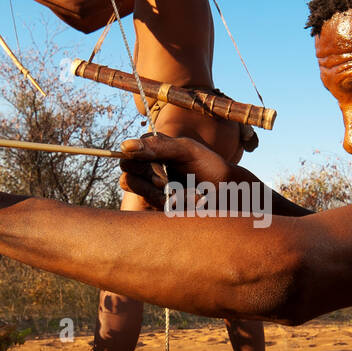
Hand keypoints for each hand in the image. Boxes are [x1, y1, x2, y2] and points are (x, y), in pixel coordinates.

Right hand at [118, 133, 233, 209]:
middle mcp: (148, 168)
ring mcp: (150, 187)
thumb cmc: (207, 166)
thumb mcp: (185, 150)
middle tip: (165, 183)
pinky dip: (162, 202)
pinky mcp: (156, 204)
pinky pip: (145, 203)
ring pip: (132, 186)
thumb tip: (125, 147)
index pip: (129, 154)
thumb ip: (158, 146)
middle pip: (127, 172)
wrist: (226, 192)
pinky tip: (179, 202)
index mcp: (153, 151)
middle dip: (146, 177)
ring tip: (174, 192)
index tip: (159, 169)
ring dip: (152, 191)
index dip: (140, 162)